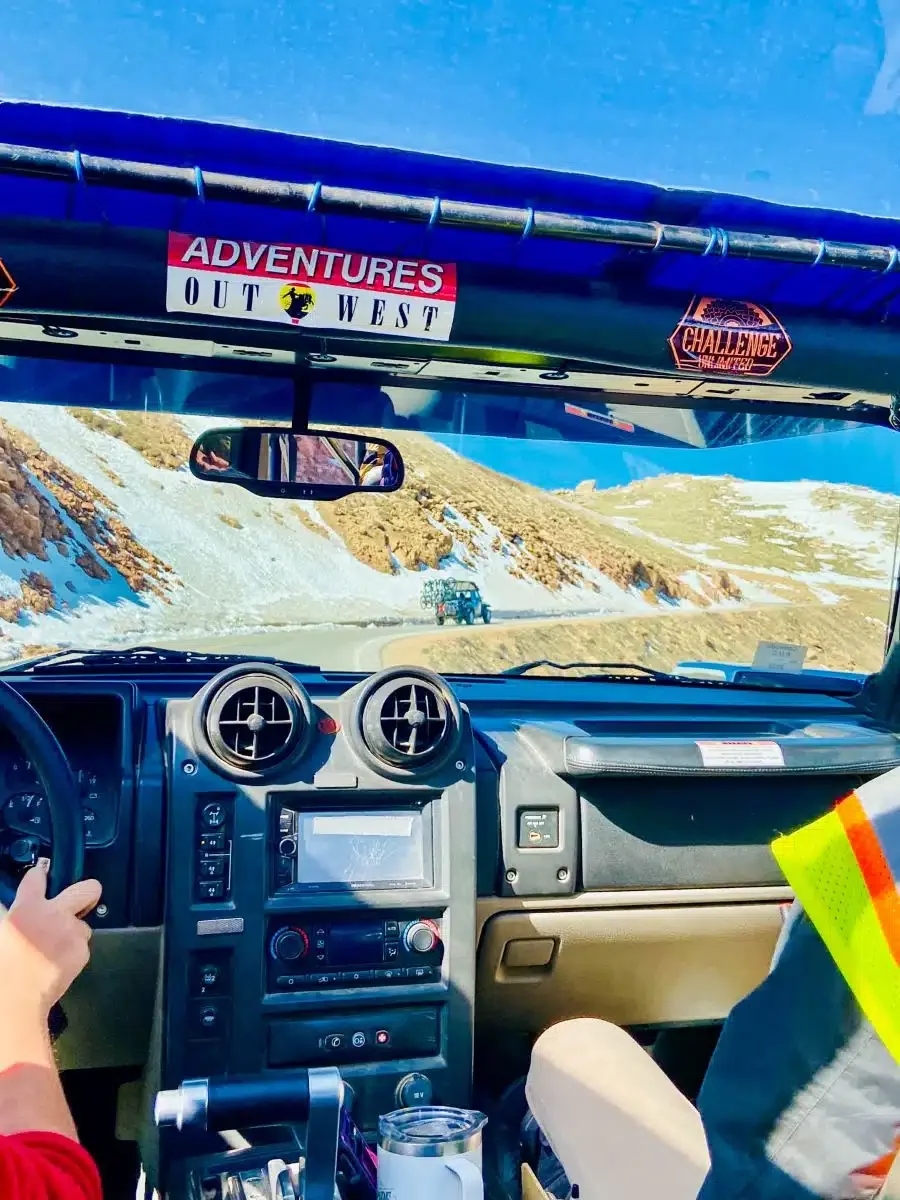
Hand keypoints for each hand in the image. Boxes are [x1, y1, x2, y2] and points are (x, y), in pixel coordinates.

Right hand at [0, 861, 101, 1016]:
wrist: (15, 998)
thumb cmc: (2, 965)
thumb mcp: (3, 930)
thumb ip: (13, 919)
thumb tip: (18, 919)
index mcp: (27, 906)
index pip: (36, 877)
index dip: (38, 876)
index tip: (39, 877)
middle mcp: (55, 914)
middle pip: (87, 890)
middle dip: (88, 892)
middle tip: (80, 900)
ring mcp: (72, 933)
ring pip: (83, 926)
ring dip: (73, 933)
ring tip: (56, 948)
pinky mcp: (82, 954)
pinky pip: (80, 948)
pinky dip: (72, 954)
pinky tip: (57, 965)